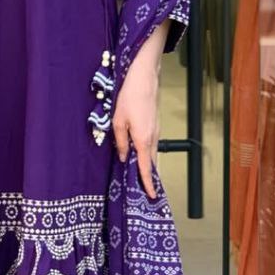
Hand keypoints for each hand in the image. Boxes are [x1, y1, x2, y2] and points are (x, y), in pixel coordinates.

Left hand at [111, 56, 160, 199]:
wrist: (144, 79)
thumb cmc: (129, 98)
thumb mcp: (118, 121)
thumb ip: (120, 142)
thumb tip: (123, 157)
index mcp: (142, 140)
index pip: (145, 167)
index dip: (147, 183)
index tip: (151, 196)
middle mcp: (152, 138)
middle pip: (150, 163)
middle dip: (148, 177)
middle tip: (144, 191)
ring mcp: (155, 131)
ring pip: (151, 153)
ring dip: (146, 165)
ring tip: (140, 177)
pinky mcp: (154, 125)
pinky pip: (150, 145)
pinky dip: (146, 154)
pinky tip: (138, 155)